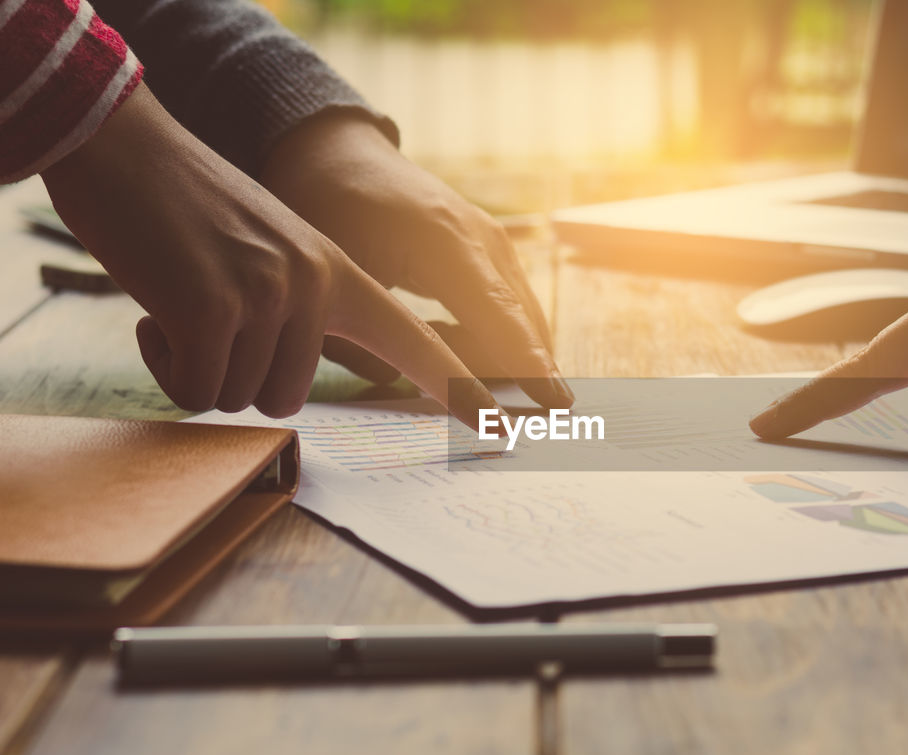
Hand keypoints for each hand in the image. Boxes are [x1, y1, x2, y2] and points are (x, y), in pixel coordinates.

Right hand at [41, 86, 498, 425]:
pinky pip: (196, 390)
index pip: (416, 342)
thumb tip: (292, 384)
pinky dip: (166, 366)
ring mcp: (269, 296)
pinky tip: (156, 310)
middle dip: (237, 374)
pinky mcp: (212, 309)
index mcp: (341, 274)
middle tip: (207, 314)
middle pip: (287, 397)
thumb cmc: (192, 209)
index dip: (458, 387)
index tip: (500, 426)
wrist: (125, 146)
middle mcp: (316, 286)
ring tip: (183, 298)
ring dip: (198, 365)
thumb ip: (304, 307)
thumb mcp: (275, 249)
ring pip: (238, 398)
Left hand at [259, 111, 571, 407]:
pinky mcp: (490, 248)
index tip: (554, 401)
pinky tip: (451, 343)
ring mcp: (493, 240)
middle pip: (522, 322)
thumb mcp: (332, 279)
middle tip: (539, 420)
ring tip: (465, 372)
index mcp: (444, 241)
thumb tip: (401, 386)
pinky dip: (494, 336)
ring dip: (505, 356)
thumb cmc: (325, 210)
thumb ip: (362, 345)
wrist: (335, 154)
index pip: (498, 315)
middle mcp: (482, 237)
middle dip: (532, 370)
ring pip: (520, 316)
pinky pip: (508, 304)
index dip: (526, 362)